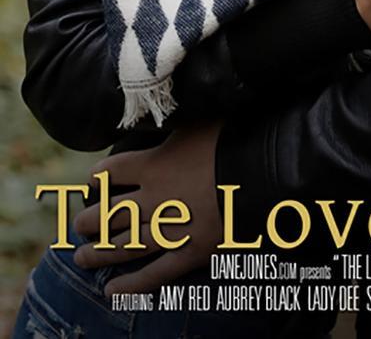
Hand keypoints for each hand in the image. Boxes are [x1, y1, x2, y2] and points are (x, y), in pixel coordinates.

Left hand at [72, 123, 221, 293]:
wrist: (262, 169)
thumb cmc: (233, 137)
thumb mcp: (198, 120)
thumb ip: (175, 122)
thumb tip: (166, 108)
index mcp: (153, 166)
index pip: (111, 173)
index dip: (99, 177)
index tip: (93, 180)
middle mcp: (154, 200)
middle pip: (111, 213)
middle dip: (91, 220)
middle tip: (79, 225)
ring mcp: (171, 229)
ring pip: (125, 245)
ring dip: (100, 253)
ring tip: (82, 258)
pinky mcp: (191, 252)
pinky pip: (157, 273)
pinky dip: (133, 284)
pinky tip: (112, 291)